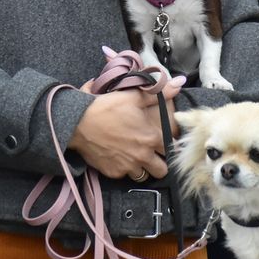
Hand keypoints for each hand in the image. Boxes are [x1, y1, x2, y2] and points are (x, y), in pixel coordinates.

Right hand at [68, 78, 184, 180]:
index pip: (171, 150)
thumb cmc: (107, 107)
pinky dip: (124, 169)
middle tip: (152, 154)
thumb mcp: (134, 96)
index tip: (163, 142)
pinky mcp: (113, 173)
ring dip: (142, 168)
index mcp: (151, 138)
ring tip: (136, 157)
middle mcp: (142, 156)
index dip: (168, 146)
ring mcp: (127, 167)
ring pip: (144, 176)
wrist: (79, 123)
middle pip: (162, 170)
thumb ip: (160, 92)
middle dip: (159, 163)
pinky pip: (124, 176)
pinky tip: (119, 157)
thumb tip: (180, 82)